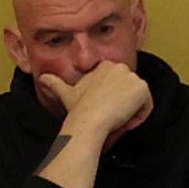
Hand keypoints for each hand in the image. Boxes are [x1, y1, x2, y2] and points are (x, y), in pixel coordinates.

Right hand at [36, 60, 153, 145]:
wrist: (90, 118)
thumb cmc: (79, 108)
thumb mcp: (66, 93)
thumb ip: (54, 83)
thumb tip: (41, 78)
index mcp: (106, 66)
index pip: (118, 85)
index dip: (112, 100)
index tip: (104, 111)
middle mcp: (121, 67)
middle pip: (129, 91)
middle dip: (122, 106)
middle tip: (110, 118)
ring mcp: (133, 77)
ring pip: (138, 99)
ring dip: (130, 112)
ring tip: (116, 120)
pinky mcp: (142, 89)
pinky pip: (147, 106)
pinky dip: (139, 117)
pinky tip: (126, 122)